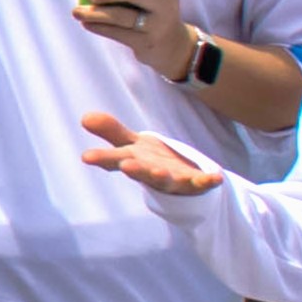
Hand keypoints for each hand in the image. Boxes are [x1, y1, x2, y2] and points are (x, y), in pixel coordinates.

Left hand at [70, 0, 197, 81]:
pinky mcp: (145, 43)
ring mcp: (156, 26)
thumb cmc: (152, 11)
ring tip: (77, 11)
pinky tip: (86, 23)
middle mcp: (165, 6)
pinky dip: (99, 27)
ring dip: (96, 13)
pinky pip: (117, 33)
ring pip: (121, 17)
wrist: (171, 44)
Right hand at [79, 109, 226, 197]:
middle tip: (126, 165)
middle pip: (141, 172)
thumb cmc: (153, 162)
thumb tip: (85, 117)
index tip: (86, 157)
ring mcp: (173, 180)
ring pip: (167, 180)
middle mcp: (151, 173)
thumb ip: (112, 131)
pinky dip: (208, 181)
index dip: (102, 159)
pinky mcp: (195, 184)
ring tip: (160, 171)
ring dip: (163, 176)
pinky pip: (202, 183)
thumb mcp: (133, 144)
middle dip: (135, 170)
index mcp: (135, 163)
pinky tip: (215, 177)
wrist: (183, 182)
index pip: (115, 160)